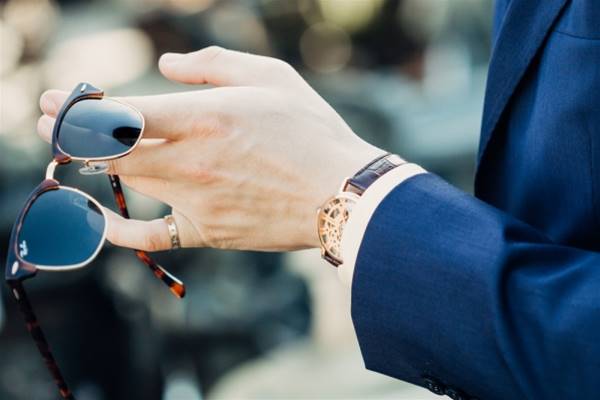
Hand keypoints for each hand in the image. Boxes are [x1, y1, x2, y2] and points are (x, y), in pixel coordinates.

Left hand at [38, 46, 385, 251]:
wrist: (342, 194)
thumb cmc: (311, 130)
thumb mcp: (270, 77)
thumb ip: (212, 63)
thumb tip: (167, 64)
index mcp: (204, 116)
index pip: (117, 113)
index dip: (75, 107)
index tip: (52, 101)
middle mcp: (191, 161)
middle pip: (107, 151)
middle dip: (66, 135)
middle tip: (45, 123)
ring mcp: (196, 201)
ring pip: (127, 183)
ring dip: (93, 166)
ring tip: (76, 153)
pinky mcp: (206, 232)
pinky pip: (150, 236)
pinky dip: (119, 230)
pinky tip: (100, 219)